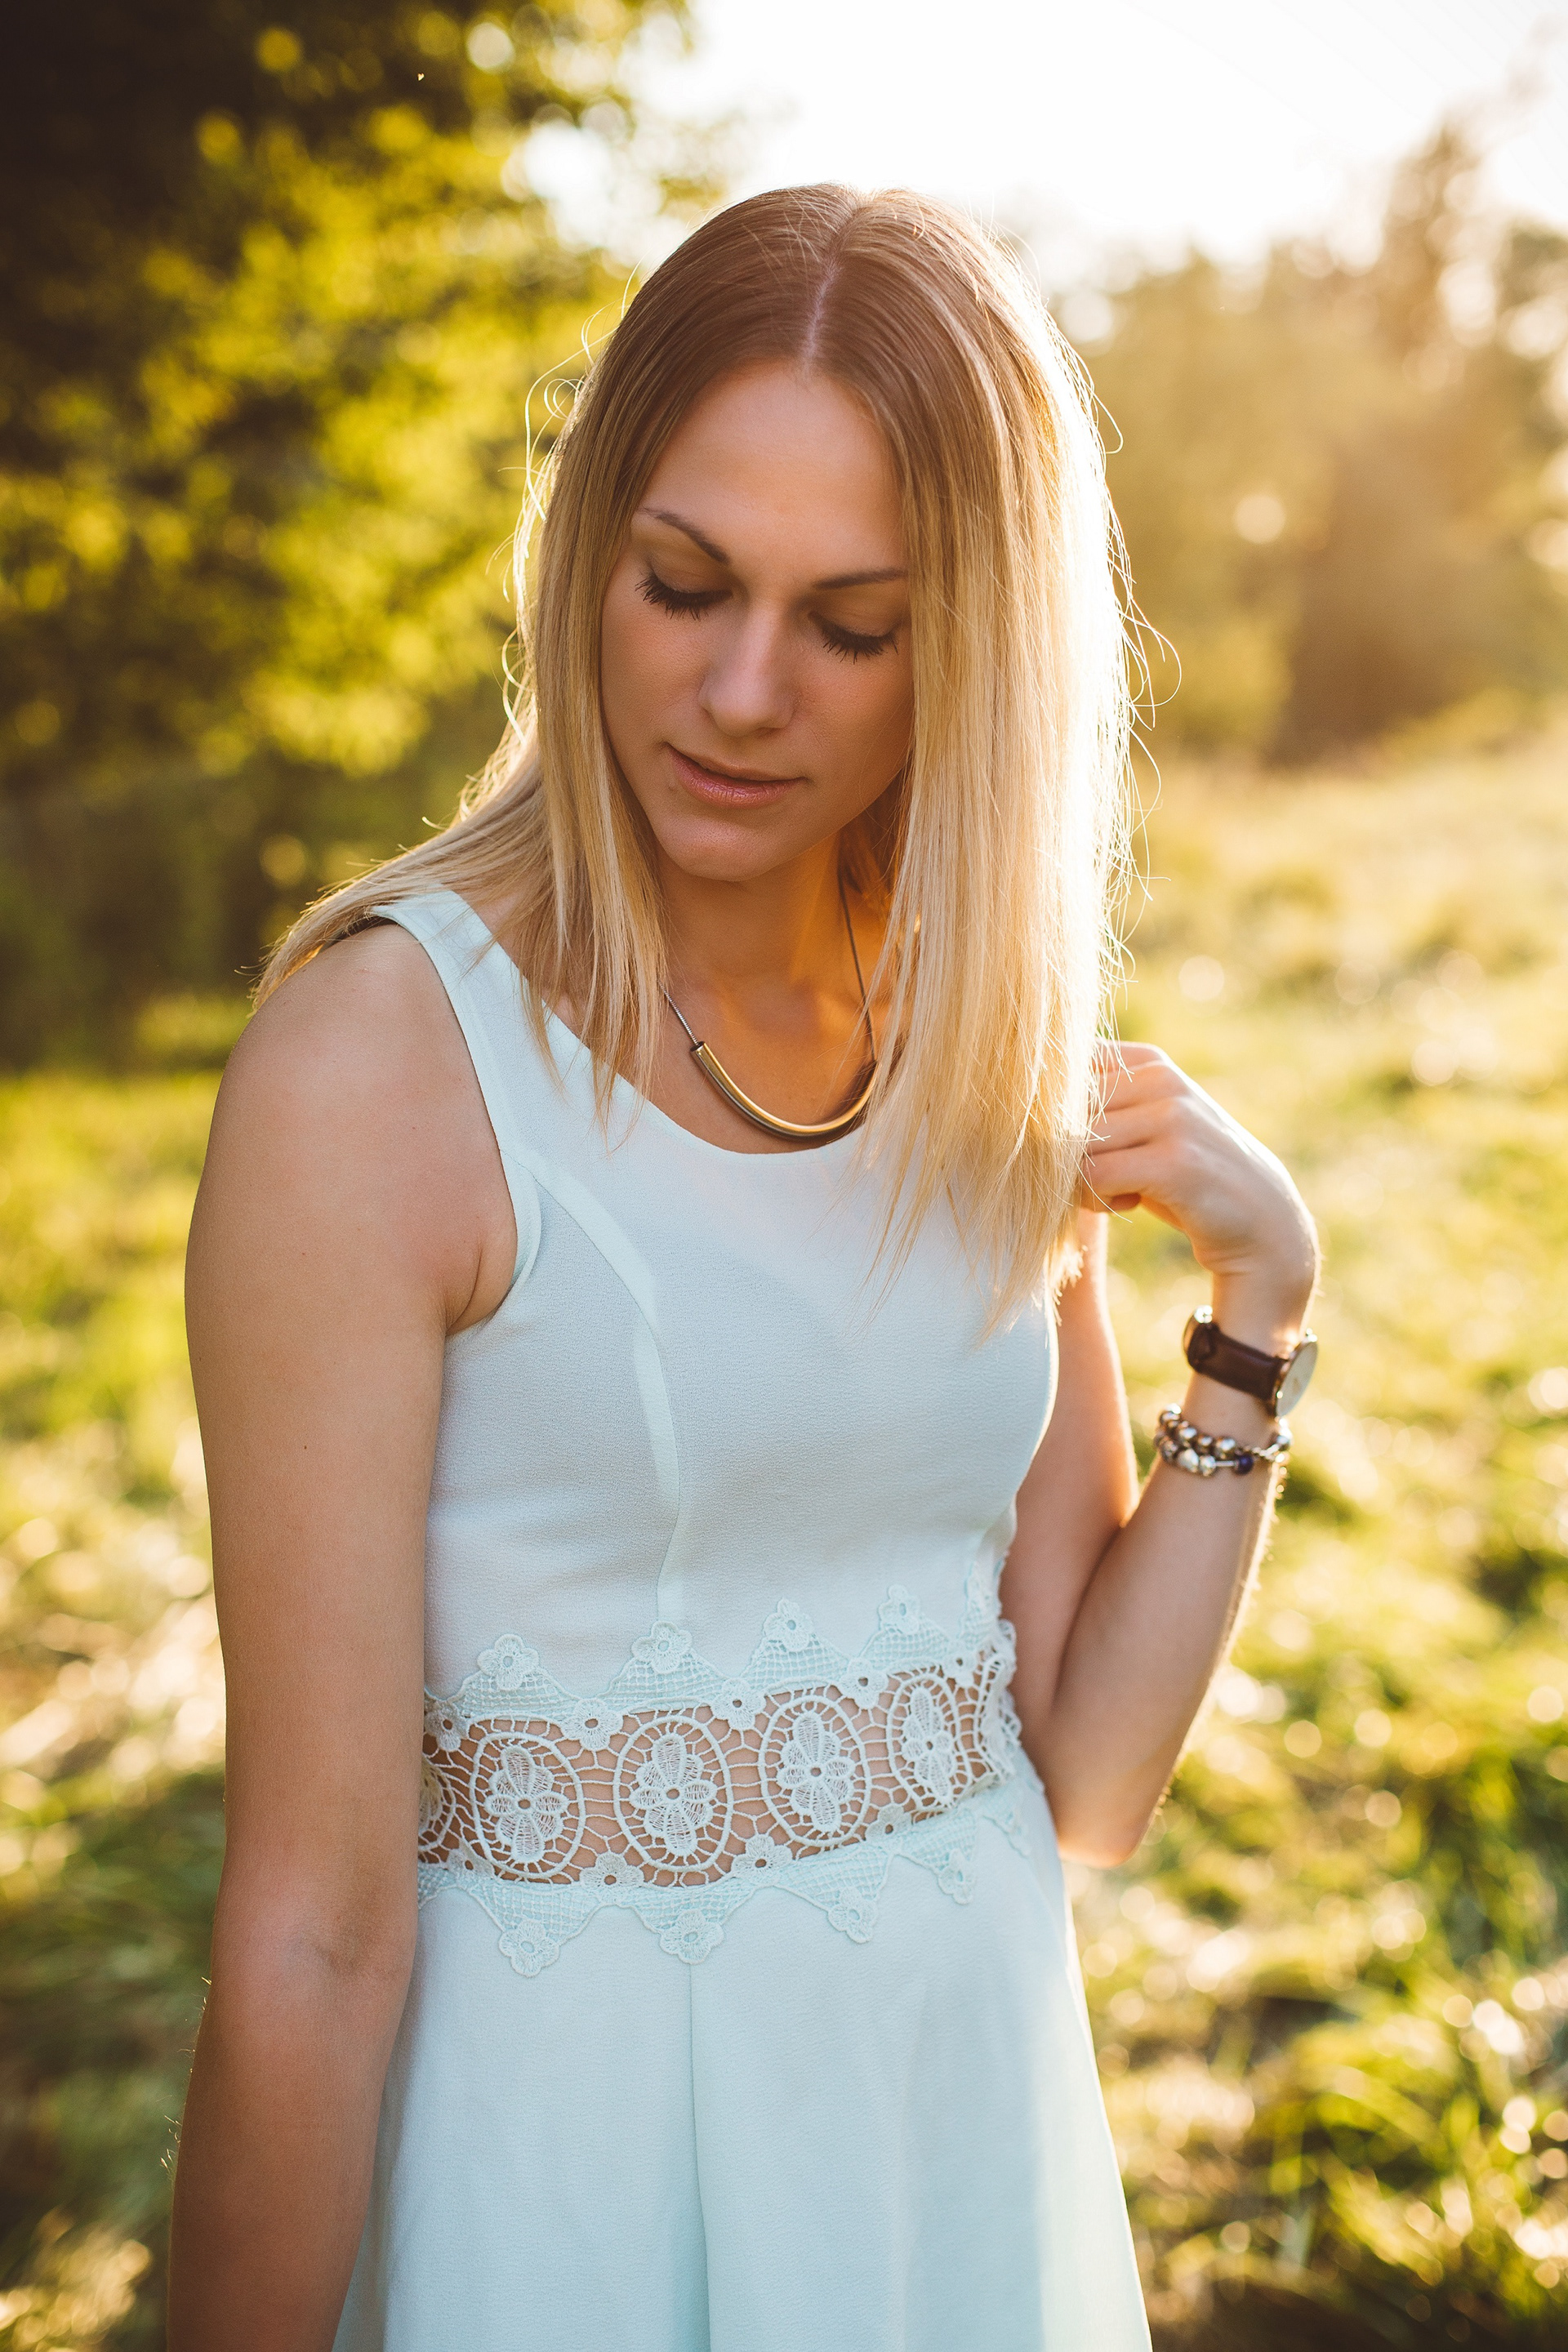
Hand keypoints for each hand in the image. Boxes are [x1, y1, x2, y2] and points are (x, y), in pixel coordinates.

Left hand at [1081, 1043, 1317, 1344]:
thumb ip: (1098, 1105)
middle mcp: (1159, 1077)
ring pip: (1074, 1146)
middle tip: (1095, 1179)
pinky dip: (1097, 1199)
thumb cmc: (1183, 1176)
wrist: (1261, 1222)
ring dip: (1080, 1181)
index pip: (1063, 1071)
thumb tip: (1011, 1096)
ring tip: (1114, 1191)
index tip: (1077, 1147)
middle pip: (1062, 1112)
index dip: (1052, 1116)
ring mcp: (1170, 1116)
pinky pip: (1095, 1177)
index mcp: (1147, 1060)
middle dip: (1064, 1154)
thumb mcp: (1143, 1126)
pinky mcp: (1174, 1161)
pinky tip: (1126, 1203)